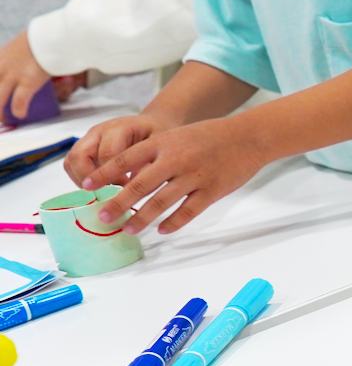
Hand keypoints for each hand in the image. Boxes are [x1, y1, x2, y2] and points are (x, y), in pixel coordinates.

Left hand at [0, 31, 52, 120]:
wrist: (52, 35)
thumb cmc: (40, 38)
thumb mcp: (20, 46)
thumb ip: (15, 56)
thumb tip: (23, 61)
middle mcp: (1, 67)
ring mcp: (13, 75)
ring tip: (3, 120)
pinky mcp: (28, 82)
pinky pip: (18, 101)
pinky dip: (18, 110)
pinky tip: (20, 115)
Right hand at [65, 114, 166, 187]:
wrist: (151, 124)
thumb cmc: (157, 134)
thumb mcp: (159, 147)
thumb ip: (147, 164)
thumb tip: (132, 188)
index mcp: (119, 128)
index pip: (106, 154)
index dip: (113, 176)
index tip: (125, 189)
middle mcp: (98, 131)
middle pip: (79, 155)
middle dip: (89, 179)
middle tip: (106, 194)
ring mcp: (88, 139)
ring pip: (71, 160)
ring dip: (81, 180)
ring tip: (100, 193)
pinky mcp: (84, 147)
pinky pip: (71, 164)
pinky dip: (79, 178)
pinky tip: (97, 188)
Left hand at [72, 119, 269, 233]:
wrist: (249, 137)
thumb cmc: (211, 136)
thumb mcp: (177, 135)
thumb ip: (154, 152)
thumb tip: (126, 173)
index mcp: (163, 143)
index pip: (124, 159)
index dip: (103, 174)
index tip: (87, 187)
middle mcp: (176, 159)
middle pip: (138, 185)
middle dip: (117, 204)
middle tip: (103, 217)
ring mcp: (195, 176)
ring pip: (161, 202)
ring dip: (141, 218)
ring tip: (129, 229)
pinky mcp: (212, 191)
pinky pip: (188, 211)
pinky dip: (173, 222)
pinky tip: (162, 230)